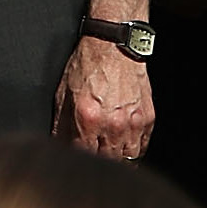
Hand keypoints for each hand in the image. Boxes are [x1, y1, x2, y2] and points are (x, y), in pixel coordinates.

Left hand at [52, 34, 153, 158]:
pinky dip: (133, 149)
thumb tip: (59, 145)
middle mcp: (112, 124)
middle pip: (107, 161)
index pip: (83, 156)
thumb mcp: (64, 93)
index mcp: (88, 118)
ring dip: (118, 158)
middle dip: (98, 161)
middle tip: (93, 158)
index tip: (76, 160)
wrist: (113, 45)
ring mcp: (133, 123)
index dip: (78, 159)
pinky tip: (124, 144)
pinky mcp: (147, 118)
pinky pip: (142, 146)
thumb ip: (61, 124)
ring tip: (109, 153)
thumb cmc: (88, 66)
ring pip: (127, 159)